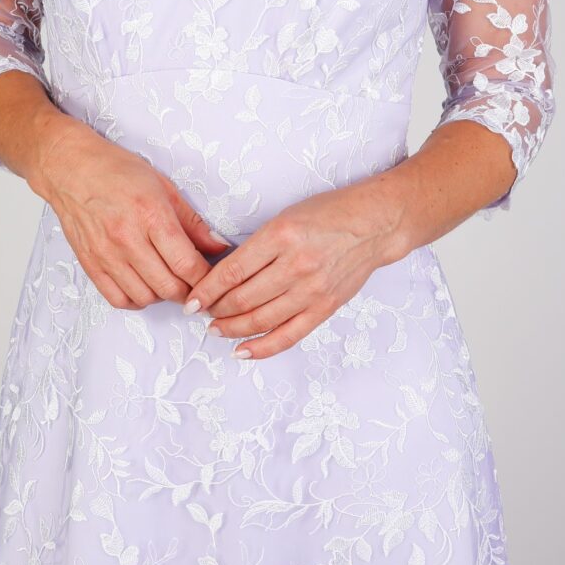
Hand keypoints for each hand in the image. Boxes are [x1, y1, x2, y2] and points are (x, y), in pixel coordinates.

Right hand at [35, 117, 230, 310]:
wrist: (71, 169)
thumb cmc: (117, 171)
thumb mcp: (164, 186)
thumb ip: (192, 221)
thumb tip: (218, 246)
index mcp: (151, 214)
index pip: (187, 263)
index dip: (206, 278)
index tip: (213, 279)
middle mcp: (127, 238)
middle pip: (169, 287)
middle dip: (189, 292)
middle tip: (195, 284)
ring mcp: (107, 255)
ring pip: (146, 297)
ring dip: (163, 296)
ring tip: (169, 280)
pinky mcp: (91, 265)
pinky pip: (118, 299)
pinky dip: (136, 300)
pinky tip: (144, 286)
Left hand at [182, 178, 405, 359]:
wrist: (374, 224)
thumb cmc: (328, 214)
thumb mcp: (286, 217)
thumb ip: (257, 245)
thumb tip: (223, 274)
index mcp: (281, 235)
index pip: (232, 271)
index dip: (206, 290)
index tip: (191, 300)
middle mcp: (295, 264)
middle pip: (242, 298)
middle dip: (215, 310)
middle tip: (201, 313)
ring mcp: (312, 289)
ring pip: (261, 319)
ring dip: (232, 329)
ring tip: (216, 329)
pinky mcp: (325, 307)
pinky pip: (288, 335)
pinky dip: (262, 347)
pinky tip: (242, 351)